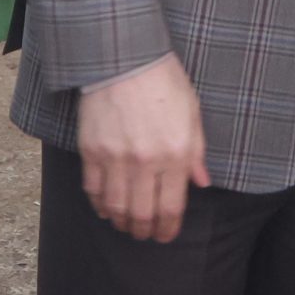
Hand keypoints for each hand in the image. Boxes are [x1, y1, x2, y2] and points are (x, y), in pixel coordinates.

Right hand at [76, 53, 208, 242]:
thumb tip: (202, 183)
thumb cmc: (164, 82)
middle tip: (145, 235)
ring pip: (116, 207)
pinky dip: (100, 205)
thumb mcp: (192, 114)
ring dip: (122, 222)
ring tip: (126, 225)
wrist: (125, 58)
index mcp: (174, 153)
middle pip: (142, 213)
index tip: (166, 236)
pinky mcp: (91, 150)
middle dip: (144, 231)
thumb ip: (197, 153)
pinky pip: (93, 189)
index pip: (172, 207)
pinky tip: (106, 208)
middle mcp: (144, 161)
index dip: (168, 228)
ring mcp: (115, 157)